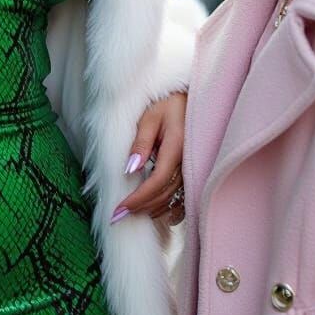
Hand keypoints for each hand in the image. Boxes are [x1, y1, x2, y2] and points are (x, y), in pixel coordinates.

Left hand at [110, 91, 186, 224]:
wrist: (194, 99)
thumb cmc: (168, 105)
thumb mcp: (150, 117)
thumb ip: (141, 143)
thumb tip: (130, 170)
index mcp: (177, 148)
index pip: (157, 182)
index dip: (138, 199)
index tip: (119, 209)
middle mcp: (189, 162)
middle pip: (165, 195)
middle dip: (142, 208)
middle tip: (119, 216)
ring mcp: (194, 169)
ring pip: (175, 199)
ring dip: (154, 209)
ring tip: (134, 213)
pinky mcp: (195, 172)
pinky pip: (184, 198)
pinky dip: (171, 209)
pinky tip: (157, 211)